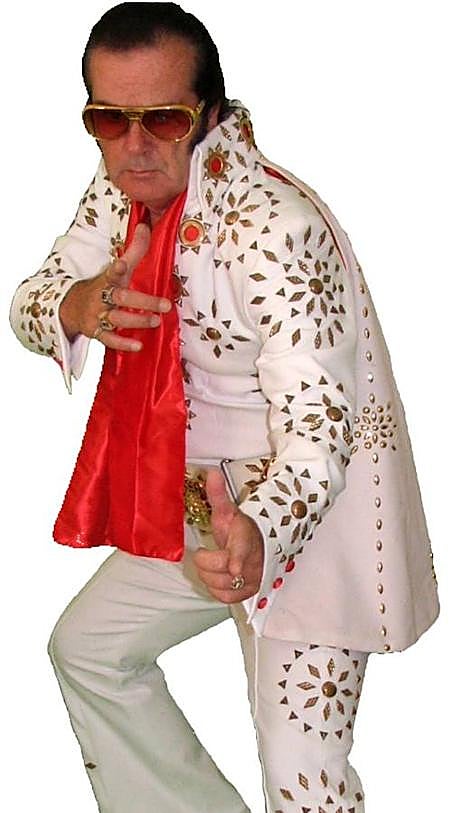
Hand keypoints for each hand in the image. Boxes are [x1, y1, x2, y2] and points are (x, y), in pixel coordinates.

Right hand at [59, 223, 171, 350]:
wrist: (72, 307)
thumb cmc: (103, 286)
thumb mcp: (117, 269)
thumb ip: (134, 250)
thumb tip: (145, 226)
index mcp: (107, 279)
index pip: (111, 272)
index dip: (116, 268)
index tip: (120, 264)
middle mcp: (101, 297)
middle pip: (121, 298)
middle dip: (143, 302)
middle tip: (165, 305)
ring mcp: (97, 315)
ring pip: (117, 319)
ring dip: (138, 322)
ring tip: (156, 322)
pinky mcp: (95, 332)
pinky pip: (109, 339)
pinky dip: (123, 343)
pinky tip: (138, 345)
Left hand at [193, 469, 263, 603]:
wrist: (259, 544)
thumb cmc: (240, 529)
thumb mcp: (228, 511)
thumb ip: (218, 494)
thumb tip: (211, 473)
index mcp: (246, 537)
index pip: (243, 549)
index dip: (238, 558)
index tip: (234, 567)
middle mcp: (253, 560)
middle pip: (224, 569)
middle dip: (205, 562)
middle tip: (202, 553)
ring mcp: (253, 577)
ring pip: (223, 585)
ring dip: (209, 576)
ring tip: (210, 564)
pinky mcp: (250, 592)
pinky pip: (227, 599)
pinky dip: (216, 590)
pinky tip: (216, 578)